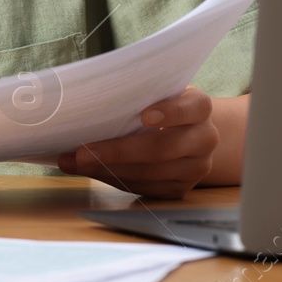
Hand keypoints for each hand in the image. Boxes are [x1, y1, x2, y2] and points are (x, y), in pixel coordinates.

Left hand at [56, 86, 218, 198]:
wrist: (187, 132)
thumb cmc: (161, 105)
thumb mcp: (157, 93)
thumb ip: (136, 95)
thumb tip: (86, 101)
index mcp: (199, 107)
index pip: (191, 108)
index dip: (169, 112)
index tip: (144, 116)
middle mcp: (205, 138)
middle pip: (162, 148)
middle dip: (118, 152)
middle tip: (82, 152)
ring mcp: (196, 168)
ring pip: (150, 173)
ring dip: (108, 170)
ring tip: (76, 162)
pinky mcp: (181, 188)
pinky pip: (145, 188)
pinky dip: (114, 180)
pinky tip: (92, 170)